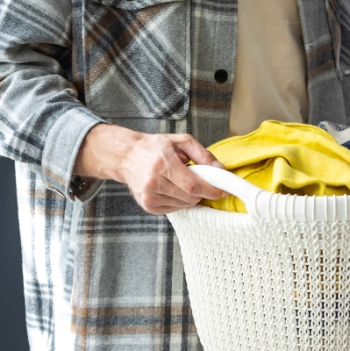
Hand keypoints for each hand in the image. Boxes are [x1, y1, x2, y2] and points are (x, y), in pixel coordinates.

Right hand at [76, 124, 228, 214]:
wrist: (126, 157)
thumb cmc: (154, 147)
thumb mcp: (180, 141)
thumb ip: (202, 154)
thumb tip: (220, 169)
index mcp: (163, 164)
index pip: (192, 185)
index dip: (211, 190)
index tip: (223, 191)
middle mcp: (153, 182)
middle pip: (190, 197)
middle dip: (203, 192)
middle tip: (203, 181)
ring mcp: (148, 196)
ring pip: (184, 204)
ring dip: (192, 196)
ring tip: (183, 180)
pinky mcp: (147, 206)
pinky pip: (174, 209)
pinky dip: (181, 201)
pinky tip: (175, 188)